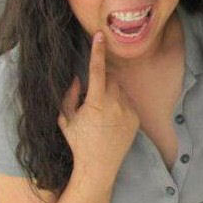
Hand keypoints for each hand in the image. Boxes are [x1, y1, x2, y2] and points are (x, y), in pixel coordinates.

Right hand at [57, 32, 139, 175]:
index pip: (97, 70)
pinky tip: (111, 121)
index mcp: (96, 102)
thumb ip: (69, 96)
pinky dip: (120, 104)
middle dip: (101, 81)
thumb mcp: (66, 119)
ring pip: (120, 89)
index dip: (97, 51)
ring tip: (101, 115)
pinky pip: (128, 101)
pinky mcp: (136, 118)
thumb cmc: (78, 142)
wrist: (99, 167)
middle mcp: (115, 104)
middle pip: (110, 78)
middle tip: (91, 100)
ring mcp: (128, 111)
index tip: (100, 35)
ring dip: (110, 93)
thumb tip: (77, 78)